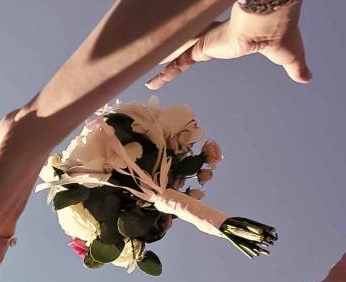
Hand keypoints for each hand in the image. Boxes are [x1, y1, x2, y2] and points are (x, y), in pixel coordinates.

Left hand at [146, 1, 309, 88]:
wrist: (270, 23)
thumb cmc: (279, 34)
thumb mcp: (288, 56)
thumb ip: (294, 67)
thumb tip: (307, 77)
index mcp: (228, 40)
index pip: (207, 46)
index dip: (197, 52)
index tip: (190, 58)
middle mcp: (212, 41)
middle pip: (187, 50)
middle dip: (173, 58)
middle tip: (160, 66)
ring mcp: (204, 44)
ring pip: (178, 57)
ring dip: (164, 67)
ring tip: (150, 78)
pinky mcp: (201, 49)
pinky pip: (179, 63)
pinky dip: (166, 73)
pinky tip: (153, 83)